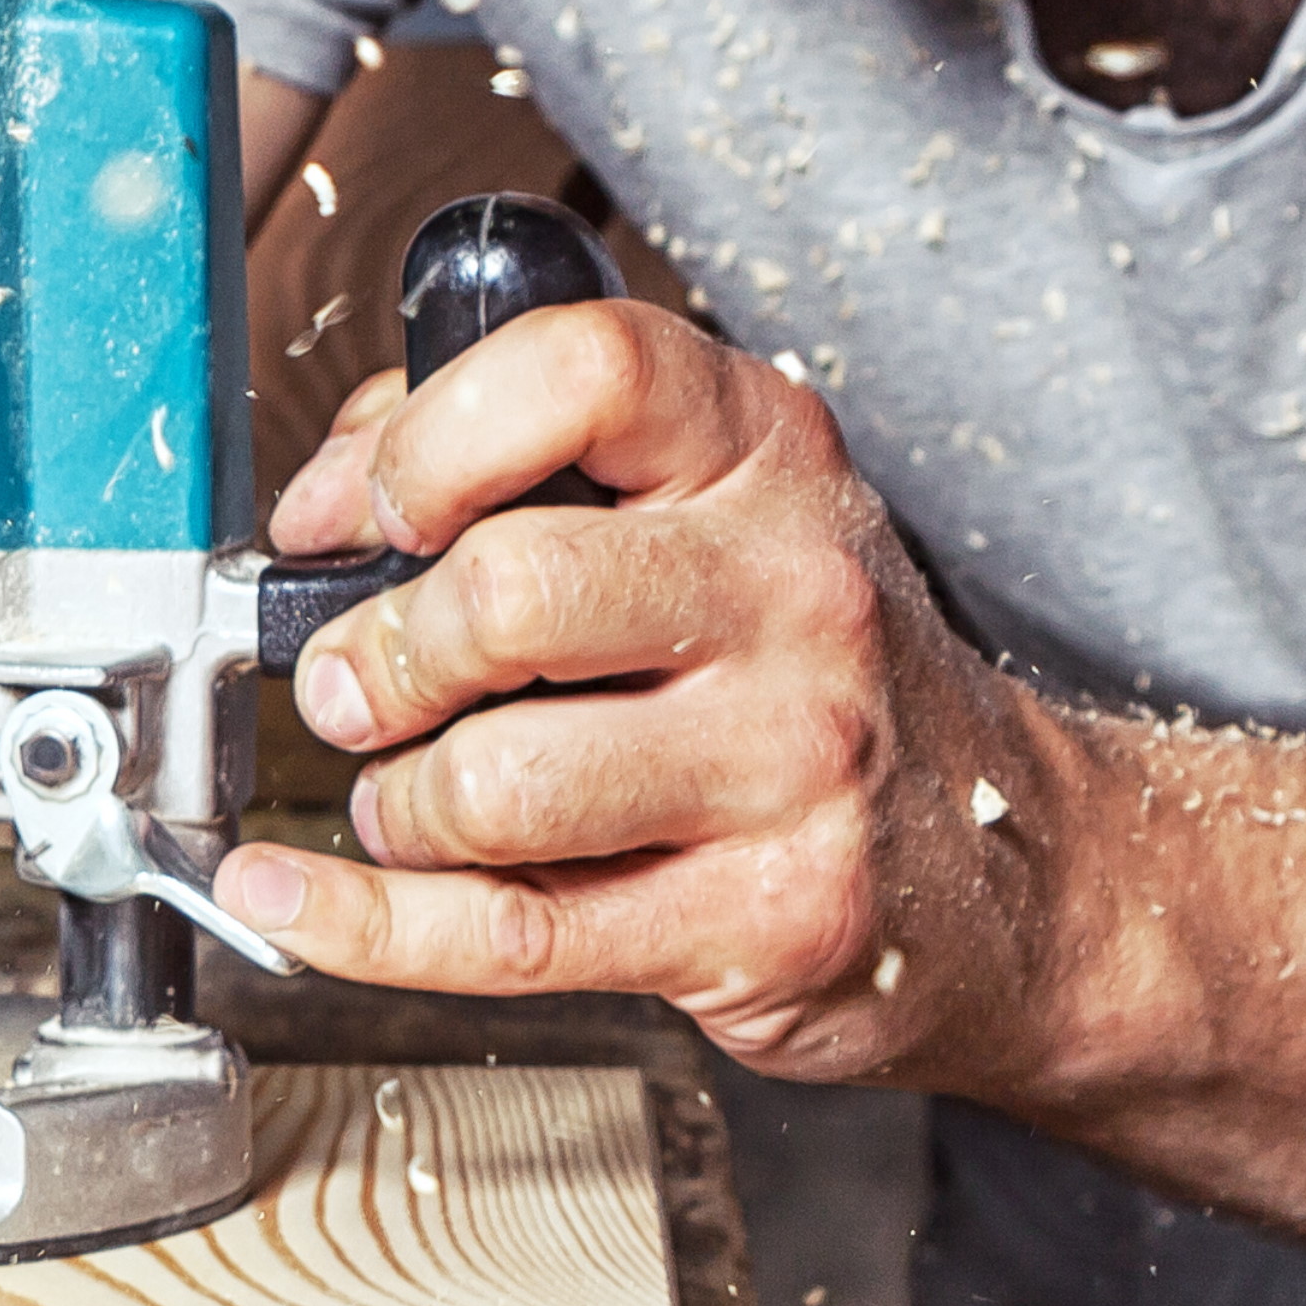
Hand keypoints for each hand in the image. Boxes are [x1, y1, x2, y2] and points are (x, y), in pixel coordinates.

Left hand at [221, 304, 1067, 1088]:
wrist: (1004, 860)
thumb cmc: (811, 672)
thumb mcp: (714, 511)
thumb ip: (520, 460)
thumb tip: (333, 495)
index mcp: (765, 454)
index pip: (582, 374)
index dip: (427, 438)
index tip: (355, 512)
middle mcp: (794, 593)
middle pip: (509, 592)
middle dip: (380, 652)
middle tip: (358, 685)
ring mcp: (791, 764)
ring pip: (496, 780)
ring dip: (399, 802)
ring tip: (413, 799)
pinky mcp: (763, 919)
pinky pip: (509, 931)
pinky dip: (362, 921)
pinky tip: (301, 894)